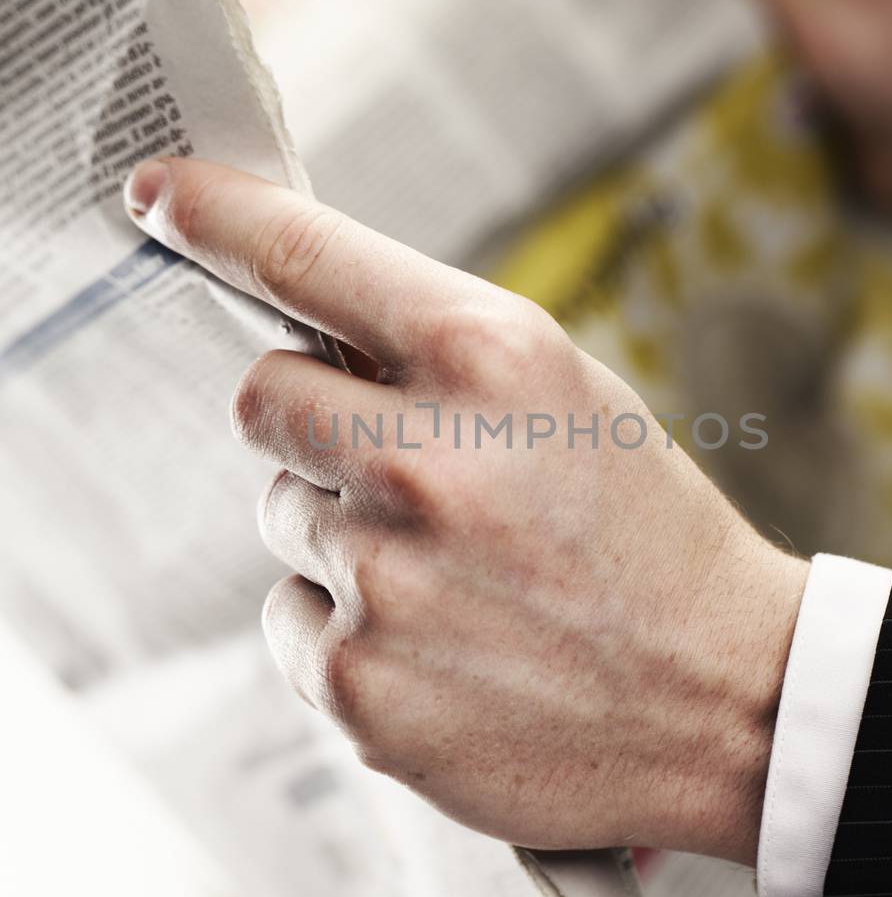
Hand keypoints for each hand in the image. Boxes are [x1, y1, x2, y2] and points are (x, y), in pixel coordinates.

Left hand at [125, 157, 807, 864]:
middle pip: (261, 396)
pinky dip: (345, 629)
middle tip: (397, 466)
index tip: (157, 193)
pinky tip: (441, 648)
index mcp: (493, 358)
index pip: (310, 256)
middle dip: (307, 419)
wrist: (730, 703)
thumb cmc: (645, 536)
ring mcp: (385, 581)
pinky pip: (288, 618)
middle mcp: (426, 461)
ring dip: (341, 533)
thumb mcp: (570, 397)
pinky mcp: (359, 685)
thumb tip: (309, 334)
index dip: (217, 214)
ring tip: (456, 579)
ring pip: (279, 513)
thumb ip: (440, 357)